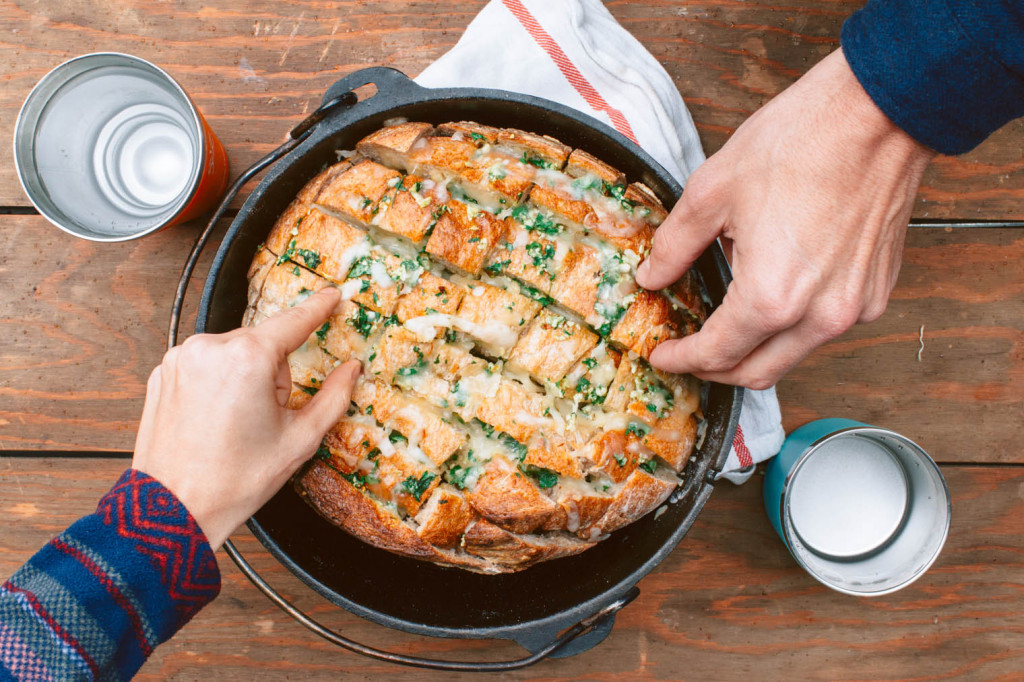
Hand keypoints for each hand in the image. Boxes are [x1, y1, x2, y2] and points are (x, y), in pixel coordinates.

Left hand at [132, 287, 359, 549]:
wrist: (172, 509)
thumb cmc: (235, 479)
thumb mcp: (299, 440)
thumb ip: (333, 397)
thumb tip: (351, 370)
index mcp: (248, 357)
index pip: (294, 321)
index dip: (318, 308)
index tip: (333, 295)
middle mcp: (210, 347)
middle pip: (262, 345)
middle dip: (272, 373)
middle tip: (265, 420)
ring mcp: (181, 358)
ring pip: (233, 354)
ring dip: (243, 377)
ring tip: (235, 424)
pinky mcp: (162, 372)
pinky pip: (205, 365)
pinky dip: (216, 384)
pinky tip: (214, 419)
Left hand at [636, 48, 933, 388]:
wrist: (878, 113)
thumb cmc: (802, 142)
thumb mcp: (712, 192)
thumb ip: (674, 246)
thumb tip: (651, 277)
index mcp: (772, 296)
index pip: (716, 354)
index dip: (682, 360)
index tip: (663, 355)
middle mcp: (818, 315)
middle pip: (757, 372)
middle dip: (716, 369)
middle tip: (688, 352)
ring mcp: (853, 307)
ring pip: (792, 355)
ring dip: (754, 348)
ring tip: (726, 318)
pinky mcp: (875, 291)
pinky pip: (824, 328)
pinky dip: (791, 325)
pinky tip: (771, 294)